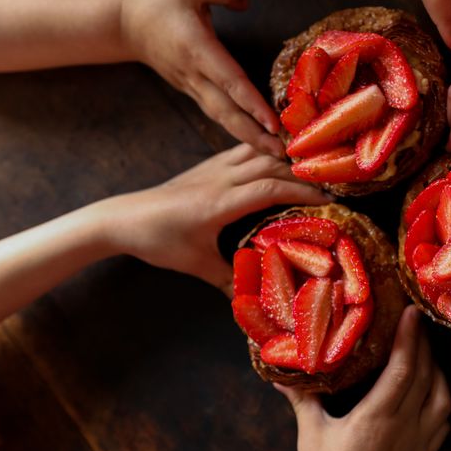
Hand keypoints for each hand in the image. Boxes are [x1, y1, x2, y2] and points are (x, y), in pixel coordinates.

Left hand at [104, 144, 331, 292]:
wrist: (123, 218)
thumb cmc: (159, 241)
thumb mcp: (196, 265)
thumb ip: (227, 279)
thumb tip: (252, 300)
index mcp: (221, 202)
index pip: (271, 188)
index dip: (302, 192)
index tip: (328, 200)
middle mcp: (221, 179)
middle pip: (271, 165)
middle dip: (302, 175)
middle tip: (328, 186)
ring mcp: (213, 168)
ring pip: (258, 153)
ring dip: (285, 159)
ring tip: (309, 171)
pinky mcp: (207, 165)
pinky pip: (243, 150)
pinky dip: (265, 151)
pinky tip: (276, 159)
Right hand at [120, 0, 282, 155]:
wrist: (126, 26)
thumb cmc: (160, 3)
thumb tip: (246, 3)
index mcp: (197, 50)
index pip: (230, 81)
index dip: (252, 104)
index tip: (272, 123)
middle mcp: (196, 75)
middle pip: (227, 113)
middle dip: (254, 136)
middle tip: (281, 154)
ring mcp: (193, 88)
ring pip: (223, 119)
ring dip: (249, 138)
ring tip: (275, 153)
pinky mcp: (194, 92)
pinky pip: (219, 114)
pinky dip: (239, 129)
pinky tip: (258, 139)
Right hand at [275, 306, 450, 450]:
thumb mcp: (311, 435)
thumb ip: (302, 400)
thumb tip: (281, 373)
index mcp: (376, 418)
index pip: (401, 368)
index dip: (409, 337)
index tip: (412, 312)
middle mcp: (404, 428)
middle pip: (424, 375)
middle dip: (424, 344)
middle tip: (417, 321)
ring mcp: (418, 444)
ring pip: (441, 397)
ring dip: (436, 370)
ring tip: (425, 353)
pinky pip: (443, 423)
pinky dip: (441, 400)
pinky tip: (432, 392)